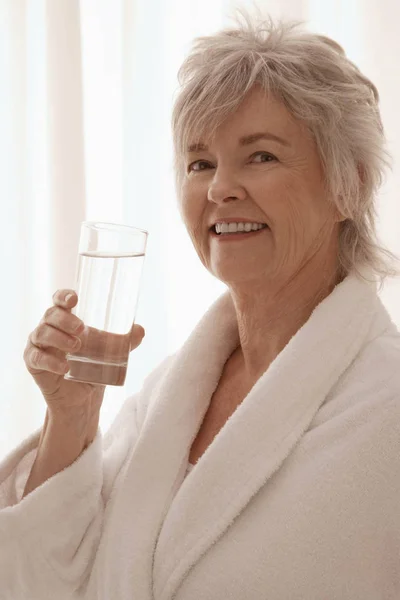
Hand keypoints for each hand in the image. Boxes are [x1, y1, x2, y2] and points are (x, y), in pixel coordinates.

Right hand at [23, 290, 144, 413]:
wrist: (82, 398)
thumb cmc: (92, 366)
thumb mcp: (110, 352)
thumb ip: (125, 341)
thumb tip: (140, 330)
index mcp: (65, 319)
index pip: (59, 300)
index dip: (63, 295)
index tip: (74, 298)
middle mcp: (49, 328)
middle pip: (50, 314)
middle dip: (65, 319)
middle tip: (82, 329)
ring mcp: (38, 345)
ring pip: (41, 333)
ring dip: (58, 338)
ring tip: (76, 347)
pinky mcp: (33, 363)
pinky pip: (36, 357)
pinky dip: (50, 361)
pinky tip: (64, 367)